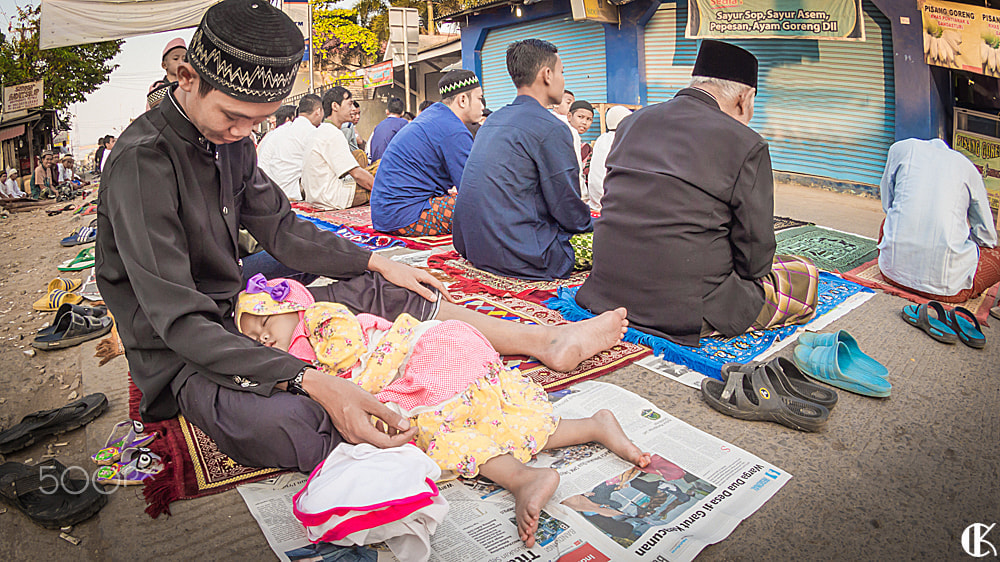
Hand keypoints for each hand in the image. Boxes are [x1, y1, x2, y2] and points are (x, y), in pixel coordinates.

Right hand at [301, 369, 416, 446]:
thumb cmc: (344, 392)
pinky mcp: (350, 433)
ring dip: (388, 434)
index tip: (414, 428)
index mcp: (361, 431)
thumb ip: (388, 415)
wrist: (323, 390)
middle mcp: (356, 438)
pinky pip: (368, 438)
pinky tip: (379, 421)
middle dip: (398, 436)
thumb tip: (405, 425)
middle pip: (383, 446)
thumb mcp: (370, 401)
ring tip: (392, 421)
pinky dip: (378, 431)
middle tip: (407, 424)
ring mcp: (351, 436)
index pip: (388, 444)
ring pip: (376, 442)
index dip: (404, 438)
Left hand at [367, 252, 453, 303]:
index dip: (446, 294)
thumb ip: (423, 291)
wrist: (385, 267)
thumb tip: (435, 298)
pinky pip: (424, 285)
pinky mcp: (412, 278)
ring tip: (440, 300)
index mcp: (424, 276)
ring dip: (436, 292)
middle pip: (436, 285)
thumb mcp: (411, 285)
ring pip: (430, 285)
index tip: (452, 301)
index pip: (439, 286)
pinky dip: (428, 290)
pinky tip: (426, 295)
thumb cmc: (396, 274)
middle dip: (443, 293)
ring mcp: (418, 276)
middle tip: (449, 302)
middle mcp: (422, 275)